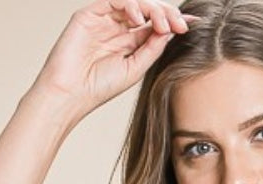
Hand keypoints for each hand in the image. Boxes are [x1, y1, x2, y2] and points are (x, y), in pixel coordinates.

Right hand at [34, 1, 194, 117]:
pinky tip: (138, 20)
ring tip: (162, 25)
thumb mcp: (135, 69)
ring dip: (152, 9)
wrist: (69, 95)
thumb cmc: (98, 88)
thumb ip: (152, 48)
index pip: (154, 24)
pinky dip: (130, 5)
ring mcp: (104, 19)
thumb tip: (171, 30)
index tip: (193, 23)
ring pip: (134, 1)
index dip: (173, 20)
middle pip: (148, 9)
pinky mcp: (90, 14)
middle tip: (181, 25)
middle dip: (167, 13)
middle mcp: (118, 27)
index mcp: (129, 42)